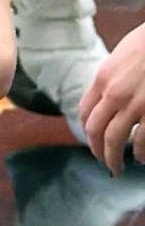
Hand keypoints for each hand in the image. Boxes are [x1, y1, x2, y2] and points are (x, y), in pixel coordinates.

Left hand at [80, 22, 144, 175]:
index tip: (92, 140)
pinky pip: (142, 140)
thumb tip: (108, 97)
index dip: (86, 130)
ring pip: (115, 140)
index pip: (85, 112)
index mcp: (103, 79)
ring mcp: (135, 104)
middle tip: (102, 162)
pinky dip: (140, 153)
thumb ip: (113, 79)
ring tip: (116, 167)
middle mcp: (114, 93)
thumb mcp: (122, 57)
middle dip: (97, 150)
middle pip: (95, 130)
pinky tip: (141, 159)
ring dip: (113, 158)